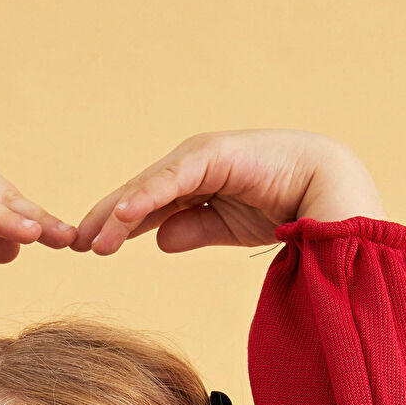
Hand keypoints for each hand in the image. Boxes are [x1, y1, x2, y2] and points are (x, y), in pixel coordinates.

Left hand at [70, 129, 384, 254]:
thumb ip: (192, 230)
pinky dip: (146, 198)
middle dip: (106, 220)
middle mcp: (192, 166)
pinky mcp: (214, 156)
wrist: (329, 190)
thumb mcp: (226, 227)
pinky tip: (123, 217)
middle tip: (75, 244)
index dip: (116, 225)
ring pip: (149, 188)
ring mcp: (201, 157)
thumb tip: (159, 240)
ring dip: (118, 215)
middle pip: (138, 195)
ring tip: (92, 242)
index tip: (90, 248)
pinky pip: (172, 180)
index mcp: (195, 184)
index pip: (145, 206)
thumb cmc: (287, 206)